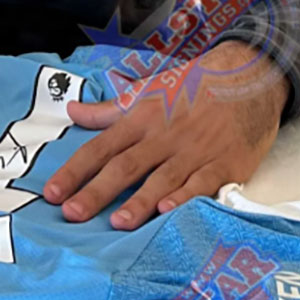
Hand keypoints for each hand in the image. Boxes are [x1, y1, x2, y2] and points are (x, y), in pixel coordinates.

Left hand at [43, 41, 289, 227]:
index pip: (100, 147)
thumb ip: (108, 110)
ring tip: (117, 223)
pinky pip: (201, 183)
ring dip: (138, 201)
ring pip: (160, 178)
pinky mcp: (223, 164)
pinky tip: (168, 210)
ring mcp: (193, 151)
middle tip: (71, 214)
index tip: (52, 192)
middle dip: (96, 191)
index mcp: (141, 118)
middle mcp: (163, 136)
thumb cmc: (192, 85)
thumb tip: (72, 111)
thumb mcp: (147, 90)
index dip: (75, 170)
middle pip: (124, 166)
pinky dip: (185, 196)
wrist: (247, 76)